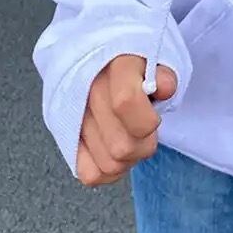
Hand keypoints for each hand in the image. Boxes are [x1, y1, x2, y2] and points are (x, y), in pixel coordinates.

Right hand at [76, 54, 176, 186]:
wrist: (103, 60)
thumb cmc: (137, 62)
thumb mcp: (157, 58)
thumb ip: (164, 73)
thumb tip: (165, 88)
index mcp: (114, 65)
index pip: (126, 102)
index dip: (147, 120)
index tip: (154, 114)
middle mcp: (88, 91)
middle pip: (122, 146)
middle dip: (145, 143)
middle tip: (146, 126)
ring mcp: (74, 117)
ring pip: (110, 164)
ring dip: (129, 157)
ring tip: (132, 135)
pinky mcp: (67, 138)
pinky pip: (91, 174)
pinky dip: (110, 168)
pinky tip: (116, 148)